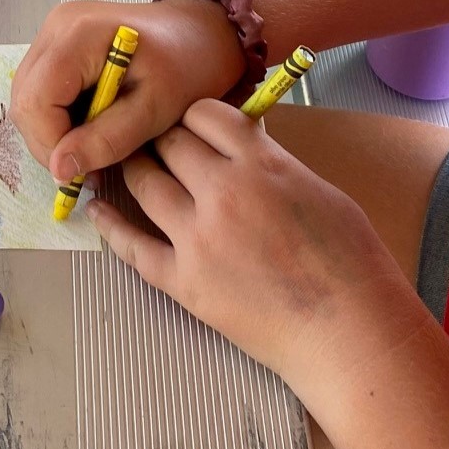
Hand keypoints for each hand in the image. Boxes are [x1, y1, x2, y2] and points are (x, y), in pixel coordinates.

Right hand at [11, 0, 244, 181]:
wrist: (200, 33)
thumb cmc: (188, 67)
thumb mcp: (156, 110)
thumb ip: (107, 139)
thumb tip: (60, 169)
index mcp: (79, 34)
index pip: (36, 101)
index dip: (51, 144)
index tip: (84, 171)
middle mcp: (55, 27)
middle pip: (25, 100)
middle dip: (51, 143)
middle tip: (91, 167)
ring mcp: (52, 31)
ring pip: (28, 98)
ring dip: (54, 133)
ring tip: (93, 149)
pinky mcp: (56, 43)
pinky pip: (40, 90)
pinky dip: (58, 118)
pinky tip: (90, 126)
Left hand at [93, 101, 415, 385]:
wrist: (349, 334)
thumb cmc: (351, 262)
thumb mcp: (318, 189)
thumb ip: (271, 162)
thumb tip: (238, 145)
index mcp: (260, 164)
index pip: (203, 113)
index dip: (194, 115)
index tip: (191, 123)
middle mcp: (221, 193)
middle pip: (168, 143)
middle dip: (161, 138)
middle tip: (154, 140)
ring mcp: (196, 239)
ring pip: (143, 184)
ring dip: (133, 169)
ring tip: (123, 163)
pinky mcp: (183, 282)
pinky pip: (131, 248)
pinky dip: (109, 225)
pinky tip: (97, 210)